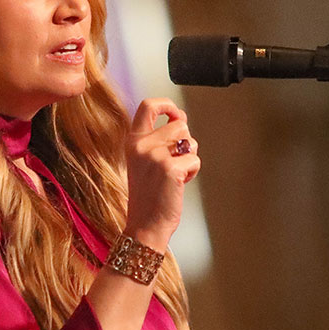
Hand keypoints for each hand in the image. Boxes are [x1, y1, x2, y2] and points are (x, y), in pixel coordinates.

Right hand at [123, 98, 200, 250]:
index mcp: (132, 141)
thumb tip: (180, 119)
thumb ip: (156, 139)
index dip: (167, 104)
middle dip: (184, 141)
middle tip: (175, 160)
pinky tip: (180, 183)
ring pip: (189, 141)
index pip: (148, 105)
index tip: (175, 114)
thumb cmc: (148, 196)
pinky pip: (195, 159)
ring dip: (189, 156)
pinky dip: (193, 172)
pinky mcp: (170, 168)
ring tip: (176, 173)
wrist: (145, 225)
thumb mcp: (142, 161)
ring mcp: (155, 156)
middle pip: (179, 124)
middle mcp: (141, 145)